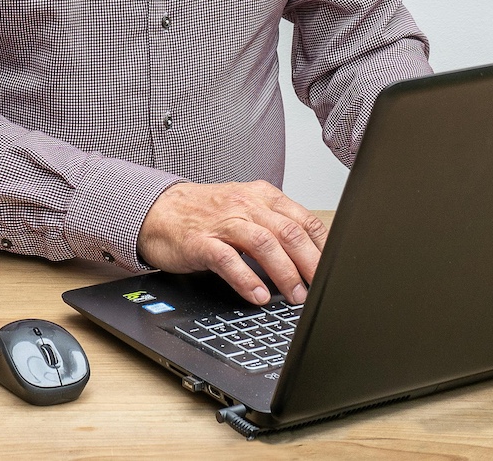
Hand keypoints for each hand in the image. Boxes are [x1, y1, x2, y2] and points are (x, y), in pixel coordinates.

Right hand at [136, 181, 327, 305]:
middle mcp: (246, 205)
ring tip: (295, 296)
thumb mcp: (247, 210)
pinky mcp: (200, 241)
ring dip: (284, 273)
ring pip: (263, 244)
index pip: (305, 220)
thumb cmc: (206, 214)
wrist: (158, 210)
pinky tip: (258, 296)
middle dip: (310, 264)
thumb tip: (310, 257)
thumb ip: (275, 226)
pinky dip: (246, 279)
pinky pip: (228, 260)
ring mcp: (223, 222)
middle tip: (319, 289)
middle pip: (289, 232)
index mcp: (263, 197)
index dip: (324, 248)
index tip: (334, 270)